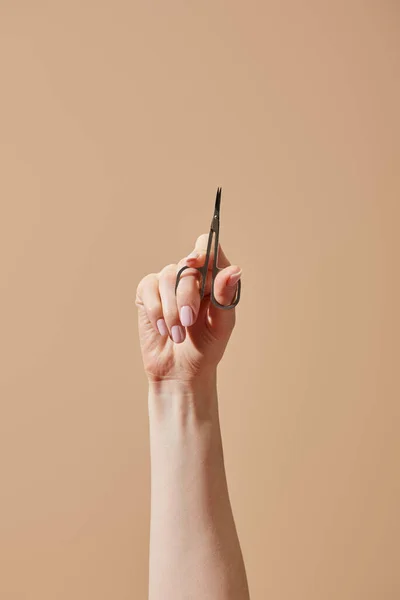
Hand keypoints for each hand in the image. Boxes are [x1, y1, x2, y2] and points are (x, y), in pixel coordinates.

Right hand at [135, 233, 241, 383]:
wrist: (180, 371)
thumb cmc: (206, 348)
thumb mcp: (221, 326)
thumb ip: (226, 297)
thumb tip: (234, 270)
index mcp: (215, 279)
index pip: (210, 250)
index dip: (203, 251)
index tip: (195, 263)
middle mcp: (192, 277)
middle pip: (186, 267)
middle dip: (186, 296)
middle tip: (189, 321)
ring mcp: (169, 283)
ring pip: (166, 277)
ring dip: (171, 309)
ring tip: (177, 335)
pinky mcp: (148, 293)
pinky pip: (149, 288)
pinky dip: (156, 311)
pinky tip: (163, 329)